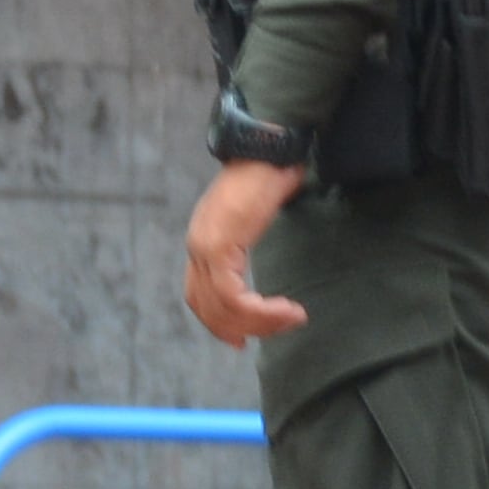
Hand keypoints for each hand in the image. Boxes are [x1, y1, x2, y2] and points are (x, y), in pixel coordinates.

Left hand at [183, 159, 309, 345]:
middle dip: (239, 329)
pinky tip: (286, 310)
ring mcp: (206, 245)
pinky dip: (261, 311)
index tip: (241, 340)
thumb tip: (262, 255)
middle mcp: (197, 245)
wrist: (267, 148)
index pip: (199, 295)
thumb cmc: (267, 173)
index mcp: (203, 239)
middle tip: (273, 333)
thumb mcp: (253, 213)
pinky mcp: (221, 245)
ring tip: (290, 320)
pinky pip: (235, 295)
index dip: (218, 323)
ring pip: (223, 306)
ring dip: (258, 323)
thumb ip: (249, 236)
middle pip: (207, 307)